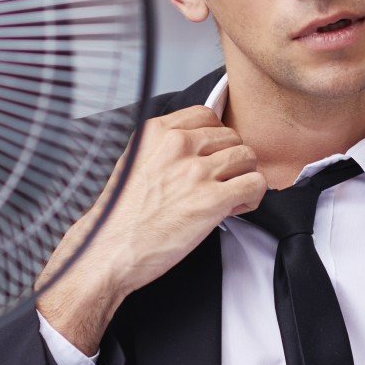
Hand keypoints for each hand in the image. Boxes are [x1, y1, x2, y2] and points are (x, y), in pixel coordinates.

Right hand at [34, 106, 266, 354]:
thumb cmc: (120, 215)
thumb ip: (165, 146)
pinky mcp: (212, 200)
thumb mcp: (134, 161)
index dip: (215, 139)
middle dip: (231, 160)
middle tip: (220, 183)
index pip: (208, 115)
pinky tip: (235, 208)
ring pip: (248, 157)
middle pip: (232, 136)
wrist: (108, 249)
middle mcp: (178, 145)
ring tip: (228, 196)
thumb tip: (200, 147)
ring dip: (243, 177)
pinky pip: (256, 183)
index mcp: (157, 132)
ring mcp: (196, 171)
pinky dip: (252, 196)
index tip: (209, 158)